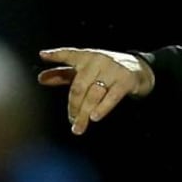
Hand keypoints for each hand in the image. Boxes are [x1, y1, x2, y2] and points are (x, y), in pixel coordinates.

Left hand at [37, 47, 154, 134]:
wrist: (140, 70)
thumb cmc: (107, 71)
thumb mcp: (87, 70)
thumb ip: (64, 74)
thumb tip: (41, 79)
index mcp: (86, 57)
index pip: (69, 54)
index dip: (56, 55)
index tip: (44, 55)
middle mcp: (98, 61)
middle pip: (79, 86)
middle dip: (73, 106)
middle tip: (71, 121)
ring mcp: (113, 70)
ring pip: (93, 94)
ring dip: (85, 112)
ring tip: (79, 126)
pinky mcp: (125, 81)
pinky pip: (111, 97)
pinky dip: (102, 108)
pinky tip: (94, 117)